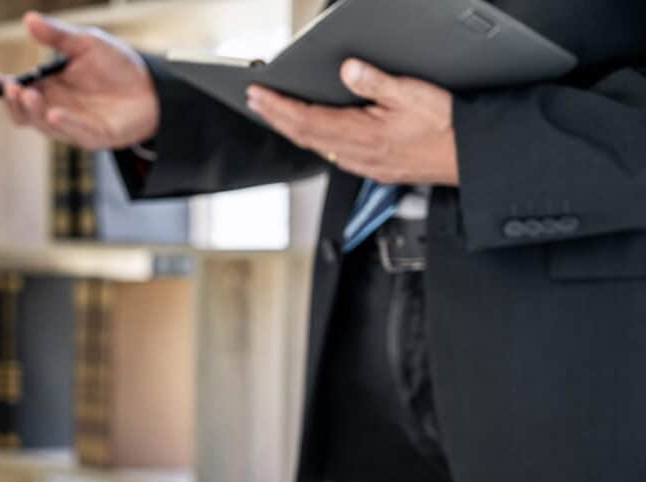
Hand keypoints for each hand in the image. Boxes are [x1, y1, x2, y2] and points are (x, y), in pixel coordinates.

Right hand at [0, 12, 158, 149]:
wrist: (152, 86)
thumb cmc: (116, 66)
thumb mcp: (85, 43)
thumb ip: (57, 36)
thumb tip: (29, 19)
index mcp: (49, 88)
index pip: (18, 91)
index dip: (2, 87)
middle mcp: (56, 109)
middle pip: (24, 113)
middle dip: (14, 102)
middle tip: (12, 87)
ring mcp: (73, 126)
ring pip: (44, 126)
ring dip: (33, 111)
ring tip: (29, 94)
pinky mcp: (94, 137)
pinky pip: (74, 133)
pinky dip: (64, 123)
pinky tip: (55, 112)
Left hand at [246, 59, 458, 185]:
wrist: (469, 157)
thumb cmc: (446, 126)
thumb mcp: (413, 94)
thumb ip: (376, 82)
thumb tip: (347, 69)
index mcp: (362, 135)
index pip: (307, 119)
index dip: (278, 107)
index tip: (258, 95)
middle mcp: (357, 154)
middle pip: (304, 135)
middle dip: (275, 116)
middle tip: (255, 101)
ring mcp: (364, 164)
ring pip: (316, 146)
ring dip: (291, 129)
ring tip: (273, 113)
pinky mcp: (373, 168)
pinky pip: (332, 154)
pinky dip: (313, 140)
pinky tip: (310, 133)